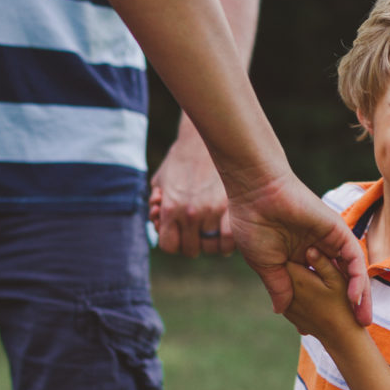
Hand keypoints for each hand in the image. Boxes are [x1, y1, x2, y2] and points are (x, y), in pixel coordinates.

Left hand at [150, 121, 234, 256]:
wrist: (204, 140)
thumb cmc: (180, 160)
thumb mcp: (160, 182)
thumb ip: (157, 207)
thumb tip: (157, 223)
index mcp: (170, 209)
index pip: (169, 246)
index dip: (173, 242)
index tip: (179, 234)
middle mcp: (190, 214)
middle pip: (191, 249)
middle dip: (192, 242)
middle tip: (196, 231)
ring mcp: (213, 212)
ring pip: (212, 248)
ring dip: (211, 243)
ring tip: (212, 230)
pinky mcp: (232, 208)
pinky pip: (230, 240)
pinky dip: (228, 241)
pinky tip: (225, 231)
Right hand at [226, 172, 371, 324]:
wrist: (255, 193)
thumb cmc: (253, 223)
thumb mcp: (265, 264)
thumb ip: (278, 286)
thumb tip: (281, 310)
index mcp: (299, 255)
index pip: (317, 286)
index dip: (319, 307)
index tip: (317, 331)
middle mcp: (319, 248)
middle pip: (339, 280)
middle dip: (347, 305)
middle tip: (353, 329)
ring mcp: (330, 240)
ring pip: (351, 272)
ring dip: (359, 296)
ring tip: (362, 321)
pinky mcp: (337, 231)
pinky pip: (352, 258)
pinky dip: (356, 279)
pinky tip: (356, 299)